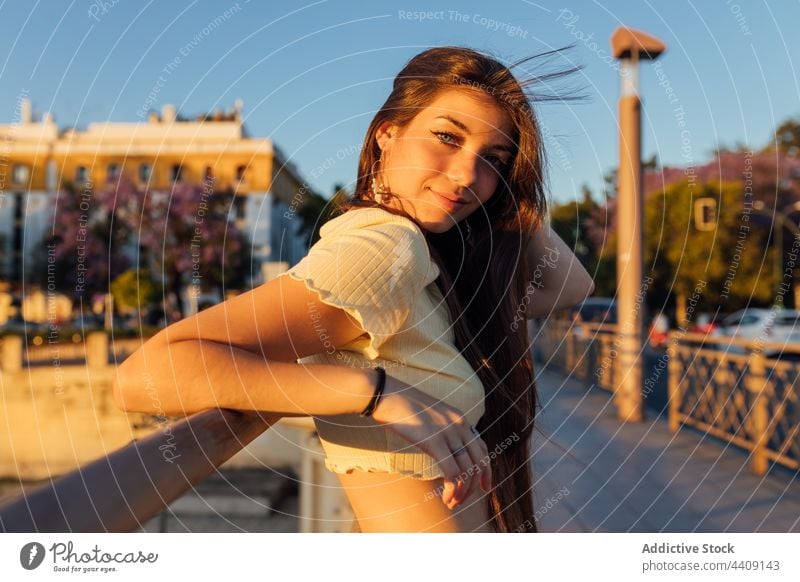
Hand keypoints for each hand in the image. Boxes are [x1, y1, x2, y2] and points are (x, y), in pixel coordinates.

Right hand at [370, 373, 491, 509]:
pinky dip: (452, 490)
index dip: (487, 472)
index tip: (484, 488)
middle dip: (473, 488)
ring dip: (461, 493)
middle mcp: (460, 425)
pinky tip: (446, 498)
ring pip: (467, 471)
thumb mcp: (430, 416)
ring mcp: (449, 432)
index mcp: (461, 418)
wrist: (386, 395)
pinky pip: (452, 472)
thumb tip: (445, 449)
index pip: (482, 449)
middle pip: (478, 463)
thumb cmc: (402, 407)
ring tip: (451, 503)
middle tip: (461, 502)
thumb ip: (442, 430)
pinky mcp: (435, 441)